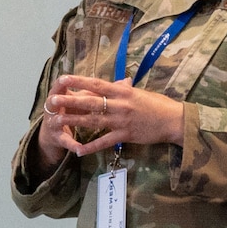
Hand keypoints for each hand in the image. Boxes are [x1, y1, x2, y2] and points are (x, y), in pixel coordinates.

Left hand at [40, 74, 187, 158]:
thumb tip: (120, 81)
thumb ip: (126, 89)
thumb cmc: (158, 105)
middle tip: (53, 100)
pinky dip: (91, 146)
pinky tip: (79, 150)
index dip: (78, 81)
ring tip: (58, 121)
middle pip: (90, 102)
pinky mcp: (126, 135)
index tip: (63, 78)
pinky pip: (105, 142)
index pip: (96, 84)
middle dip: (70, 101)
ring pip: (94, 121)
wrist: (174, 120)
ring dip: (74, 121)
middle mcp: (120, 104)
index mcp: (123, 91)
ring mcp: (122, 120)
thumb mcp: (140, 92)